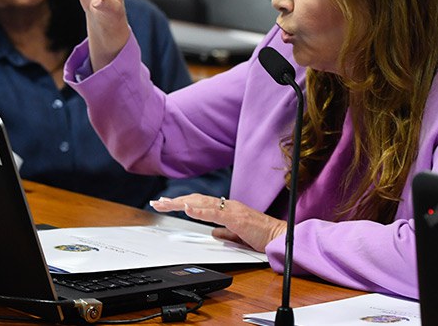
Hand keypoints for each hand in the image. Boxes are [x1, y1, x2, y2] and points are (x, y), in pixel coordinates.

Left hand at [150, 194, 287, 252]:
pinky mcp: (237, 217)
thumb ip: (225, 233)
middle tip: (157, 203)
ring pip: (201, 203)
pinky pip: (215, 213)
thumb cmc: (263, 235)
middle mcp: (227, 205)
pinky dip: (199, 210)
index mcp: (227, 209)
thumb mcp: (238, 235)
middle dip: (175, 201)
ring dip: (181, 203)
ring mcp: (232, 210)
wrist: (280, 237)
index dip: (182, 202)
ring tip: (166, 204)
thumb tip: (213, 233)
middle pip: (196, 200)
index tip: (166, 203)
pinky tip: (187, 209)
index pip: (199, 203)